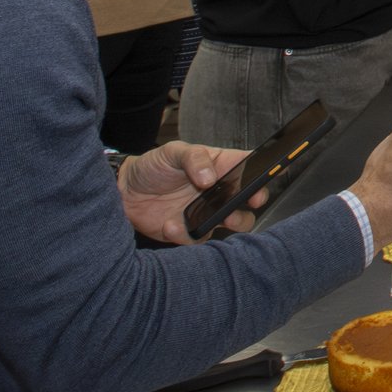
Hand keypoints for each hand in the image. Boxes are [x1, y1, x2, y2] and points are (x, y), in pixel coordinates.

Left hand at [118, 140, 265, 244]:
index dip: (264, 173)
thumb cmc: (152, 166)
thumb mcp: (173, 152)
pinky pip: (200, 239)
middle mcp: (219, 191)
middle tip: (244, 204)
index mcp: (220, 166)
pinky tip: (170, 225)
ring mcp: (207, 213)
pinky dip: (187, 235)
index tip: (267, 179)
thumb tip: (210, 177)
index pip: (250, 166)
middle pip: (249, 200)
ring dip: (228, 223)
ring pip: (233, 224)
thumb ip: (194, 158)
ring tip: (212, 219)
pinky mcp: (191, 232)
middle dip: (252, 204)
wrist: (124, 194)